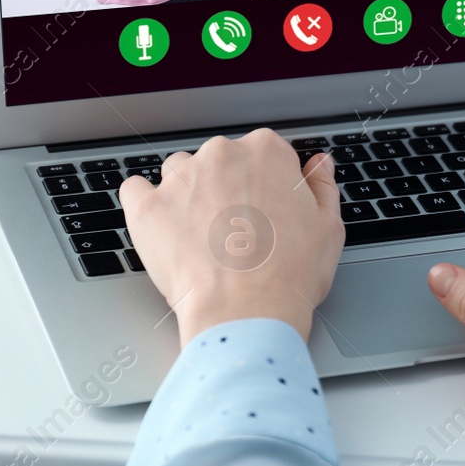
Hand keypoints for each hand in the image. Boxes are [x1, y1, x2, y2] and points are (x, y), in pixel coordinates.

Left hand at [120, 130, 343, 347]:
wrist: (246, 313)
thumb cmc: (290, 275)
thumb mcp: (328, 227)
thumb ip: (321, 187)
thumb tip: (318, 166)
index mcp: (267, 152)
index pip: (264, 153)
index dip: (267, 185)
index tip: (267, 210)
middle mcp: (222, 154)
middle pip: (221, 161)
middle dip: (227, 188)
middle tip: (238, 231)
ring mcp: (181, 179)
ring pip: (180, 173)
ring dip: (188, 194)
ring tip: (201, 236)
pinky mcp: (147, 207)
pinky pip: (136, 190)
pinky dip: (145, 204)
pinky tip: (161, 226)